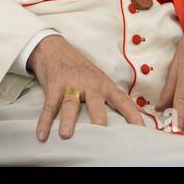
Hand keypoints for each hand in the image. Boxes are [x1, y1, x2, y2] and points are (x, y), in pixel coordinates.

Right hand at [28, 35, 143, 140]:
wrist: (55, 49)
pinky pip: (49, 105)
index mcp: (104, 84)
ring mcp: (71, 84)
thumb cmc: (79, 69)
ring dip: (68, 120)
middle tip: (101, 131)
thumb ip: (107, 96)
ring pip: (71, 104)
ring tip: (66, 135)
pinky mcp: (54, 85)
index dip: (132, 114)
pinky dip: (44, 121)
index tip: (141, 129)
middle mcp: (89, 84)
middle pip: (96, 102)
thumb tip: (123, 119)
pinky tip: (42, 134)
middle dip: (99, 117)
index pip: (121, 100)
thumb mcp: (97, 79)